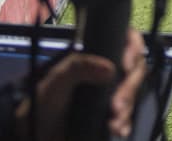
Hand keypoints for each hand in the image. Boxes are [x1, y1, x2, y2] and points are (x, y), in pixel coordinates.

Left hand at [13, 27, 147, 140]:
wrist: (37, 133)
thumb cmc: (44, 100)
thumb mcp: (57, 79)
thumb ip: (78, 67)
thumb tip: (110, 68)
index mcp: (96, 54)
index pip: (124, 39)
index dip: (133, 47)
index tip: (127, 65)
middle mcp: (108, 70)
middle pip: (134, 68)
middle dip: (130, 87)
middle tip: (117, 105)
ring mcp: (112, 91)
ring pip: (133, 92)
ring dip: (128, 108)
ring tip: (115, 123)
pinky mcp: (112, 113)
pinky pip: (128, 114)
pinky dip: (126, 122)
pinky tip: (119, 129)